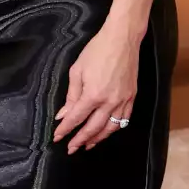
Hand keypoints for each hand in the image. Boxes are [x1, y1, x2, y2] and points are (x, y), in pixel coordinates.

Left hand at [53, 22, 139, 154]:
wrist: (122, 39)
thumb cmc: (97, 51)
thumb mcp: (77, 70)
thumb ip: (71, 95)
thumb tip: (64, 114)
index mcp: (94, 94)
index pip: (76, 118)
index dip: (65, 130)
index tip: (57, 137)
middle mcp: (110, 102)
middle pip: (93, 128)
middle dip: (80, 140)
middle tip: (70, 148)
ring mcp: (123, 101)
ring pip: (110, 128)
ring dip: (98, 138)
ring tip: (88, 145)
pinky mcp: (132, 97)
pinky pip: (124, 119)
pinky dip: (115, 129)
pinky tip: (107, 132)